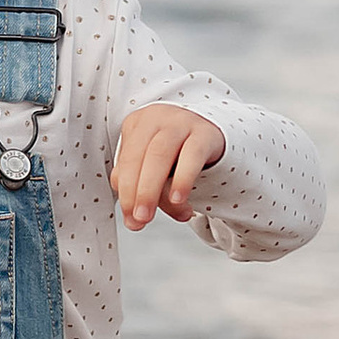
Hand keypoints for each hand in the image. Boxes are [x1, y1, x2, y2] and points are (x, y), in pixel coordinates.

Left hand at [112, 103, 225, 230]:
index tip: (130, 218)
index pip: (125, 161)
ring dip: (151, 189)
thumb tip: (132, 219)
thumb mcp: (153, 166)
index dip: (125, 192)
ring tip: (151, 215)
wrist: (213, 134)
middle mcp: (155, 119)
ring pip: (159, 155)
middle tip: (139, 219)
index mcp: (136, 125)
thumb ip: (139, 187)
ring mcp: (180, 122)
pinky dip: (182, 179)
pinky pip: (192, 156)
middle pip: (137, 157)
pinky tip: (178, 200)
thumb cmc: (177, 152)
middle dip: (135, 192)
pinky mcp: (205, 133)